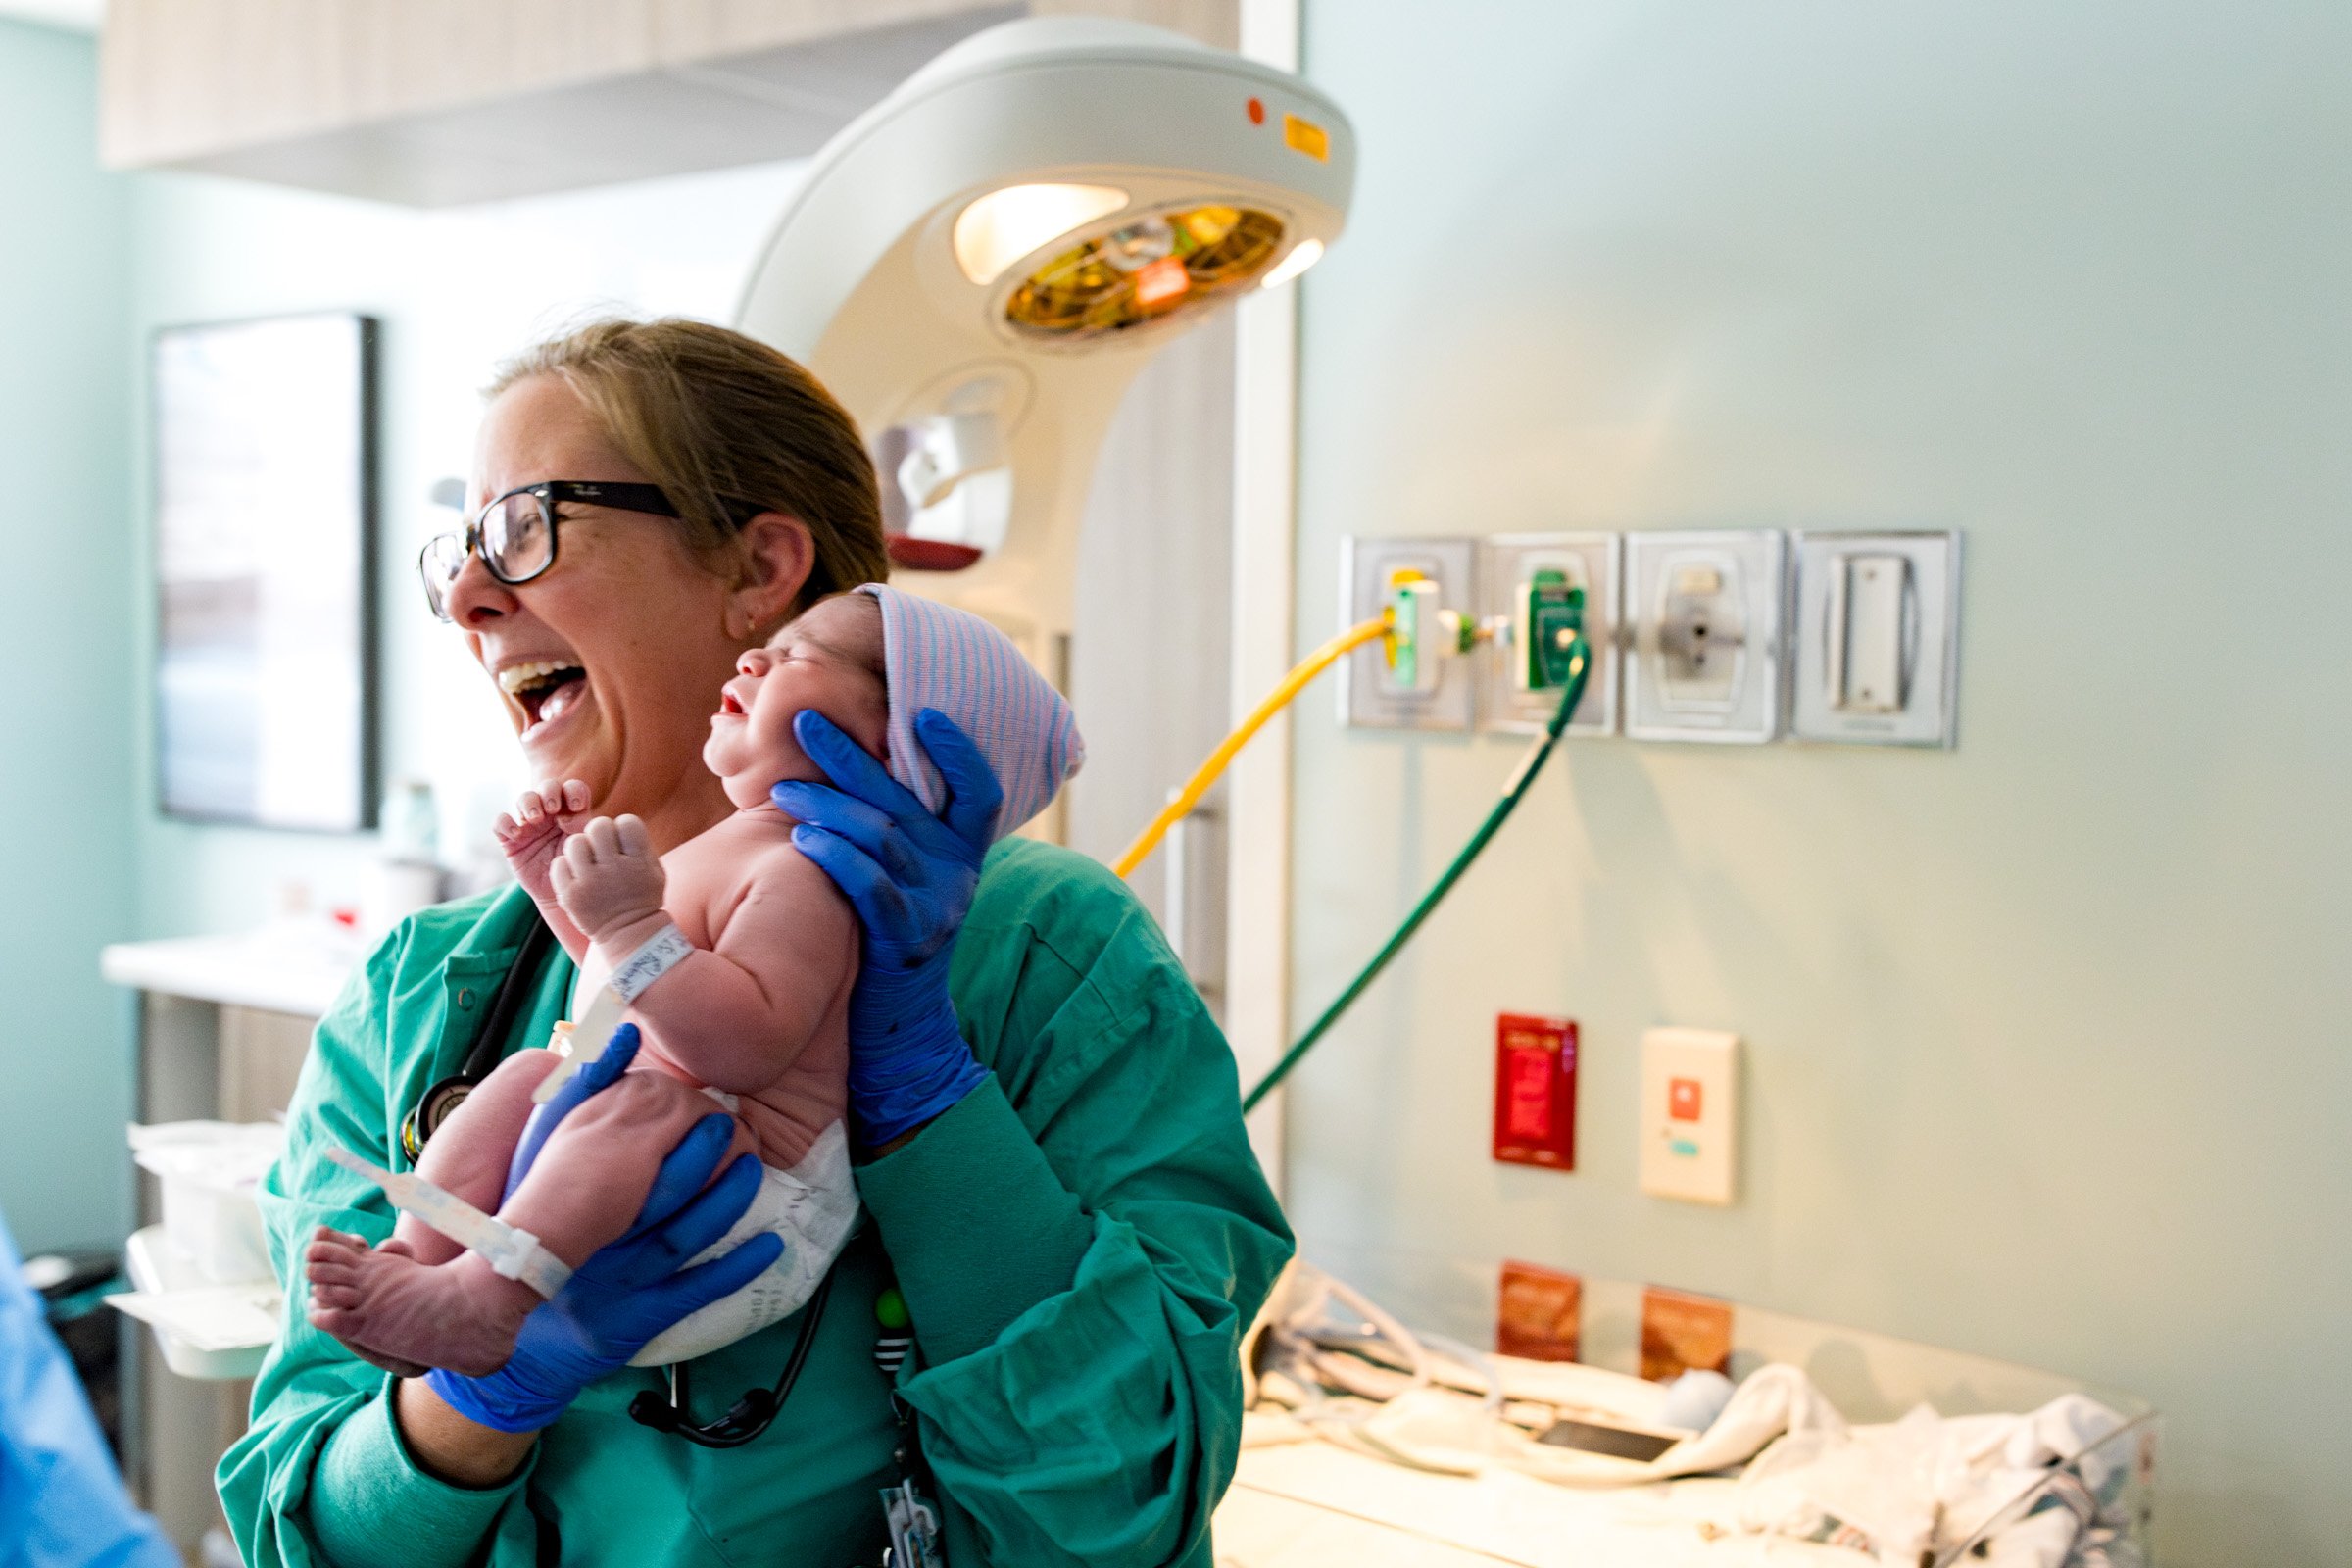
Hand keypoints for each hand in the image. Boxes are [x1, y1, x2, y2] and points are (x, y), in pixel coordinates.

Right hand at [426, 1040, 782, 1435]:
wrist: (513, 1340)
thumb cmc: (529, 1233)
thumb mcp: (532, 1168)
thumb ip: (568, 1103)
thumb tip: (615, 1037)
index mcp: (553, 1201)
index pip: (601, 1154)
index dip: (649, 1124)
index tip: (683, 1096)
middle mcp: (582, 1244)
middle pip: (647, 1195)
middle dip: (693, 1156)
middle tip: (726, 1124)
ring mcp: (611, 1283)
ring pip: (676, 1238)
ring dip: (722, 1202)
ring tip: (751, 1169)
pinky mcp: (635, 1321)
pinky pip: (692, 1291)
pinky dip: (736, 1268)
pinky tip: (771, 1244)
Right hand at [493, 780, 588, 901]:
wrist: (560, 894)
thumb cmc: (576, 868)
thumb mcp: (585, 847)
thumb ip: (582, 827)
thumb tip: (569, 816)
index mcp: (572, 811)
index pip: (572, 788)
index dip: (574, 791)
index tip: (577, 806)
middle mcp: (550, 813)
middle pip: (547, 787)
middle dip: (549, 792)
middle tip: (553, 808)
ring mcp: (529, 824)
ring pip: (524, 798)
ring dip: (529, 803)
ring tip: (536, 819)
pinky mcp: (510, 839)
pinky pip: (500, 822)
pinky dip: (506, 823)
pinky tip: (517, 834)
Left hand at [549, 814, 664, 942]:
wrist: (628, 933)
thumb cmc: (642, 896)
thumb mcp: (654, 870)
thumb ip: (640, 844)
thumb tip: (618, 822)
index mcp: (638, 862)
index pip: (627, 822)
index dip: (624, 827)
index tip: (624, 841)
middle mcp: (614, 871)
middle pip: (598, 826)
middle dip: (600, 832)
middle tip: (602, 847)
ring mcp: (589, 883)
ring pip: (575, 842)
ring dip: (581, 848)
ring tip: (587, 861)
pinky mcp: (570, 896)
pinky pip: (559, 864)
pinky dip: (566, 866)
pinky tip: (576, 875)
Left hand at [772, 708, 997, 1145]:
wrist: (899, 1030)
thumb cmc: (887, 939)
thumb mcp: (908, 878)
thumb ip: (894, 829)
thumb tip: (848, 764)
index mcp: (962, 853)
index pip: (980, 792)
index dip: (959, 752)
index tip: (923, 710)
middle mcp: (957, 875)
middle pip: (910, 801)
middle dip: (854, 755)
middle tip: (803, 721)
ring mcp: (937, 907)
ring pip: (885, 837)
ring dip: (828, 804)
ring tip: (781, 788)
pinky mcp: (907, 940)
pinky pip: (873, 887)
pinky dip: (838, 856)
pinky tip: (803, 837)